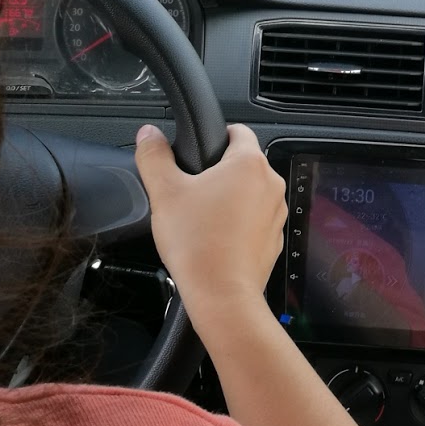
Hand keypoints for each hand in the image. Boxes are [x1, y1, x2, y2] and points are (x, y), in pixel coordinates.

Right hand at [134, 123, 286, 327]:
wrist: (222, 295)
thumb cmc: (198, 243)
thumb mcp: (164, 192)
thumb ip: (154, 156)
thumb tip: (148, 134)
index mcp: (249, 163)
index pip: (238, 130)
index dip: (216, 136)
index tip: (198, 152)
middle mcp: (270, 184)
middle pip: (243, 164)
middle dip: (219, 172)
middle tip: (191, 190)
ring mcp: (276, 213)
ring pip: (250, 193)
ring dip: (230, 198)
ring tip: (202, 218)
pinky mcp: (274, 238)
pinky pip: (255, 220)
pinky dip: (239, 224)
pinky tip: (216, 238)